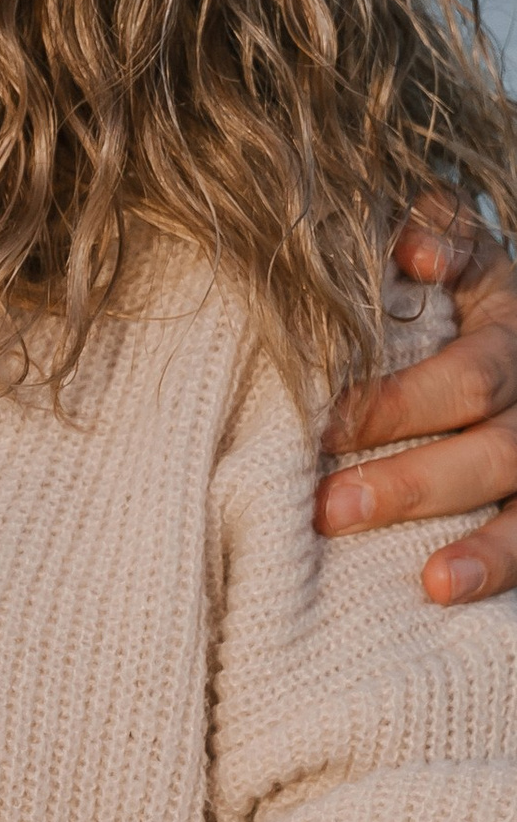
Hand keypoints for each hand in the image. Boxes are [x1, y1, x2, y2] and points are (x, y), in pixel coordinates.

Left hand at [319, 210, 516, 601]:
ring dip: (477, 546)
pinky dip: (495, 566)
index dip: (395, 405)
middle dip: (409, 481)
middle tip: (329, 507)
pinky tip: (444, 589)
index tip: (322, 428)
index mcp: (504, 326)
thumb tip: (410, 248)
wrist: (495, 317)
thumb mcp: (447, 243)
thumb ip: (429, 232)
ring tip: (428, 582)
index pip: (463, 376)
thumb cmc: (443, 282)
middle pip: (488, 448)